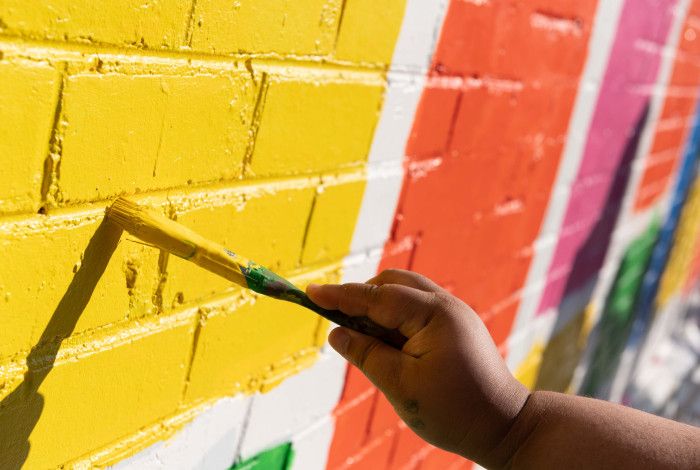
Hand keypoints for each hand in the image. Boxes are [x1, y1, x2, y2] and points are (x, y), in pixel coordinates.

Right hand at [306, 269, 528, 466]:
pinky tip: (384, 340)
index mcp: (435, 315)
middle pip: (392, 284)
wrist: (503, 425)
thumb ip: (365, 354)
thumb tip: (336, 333)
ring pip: (404, 293)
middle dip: (360, 297)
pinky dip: (394, 316)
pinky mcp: (455, 325)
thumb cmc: (454, 410)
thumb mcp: (401, 385)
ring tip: (359, 334)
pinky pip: (416, 308)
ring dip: (377, 307)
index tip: (311, 292)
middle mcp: (446, 305)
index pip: (377, 297)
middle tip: (334, 319)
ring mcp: (453, 313)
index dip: (341, 295)